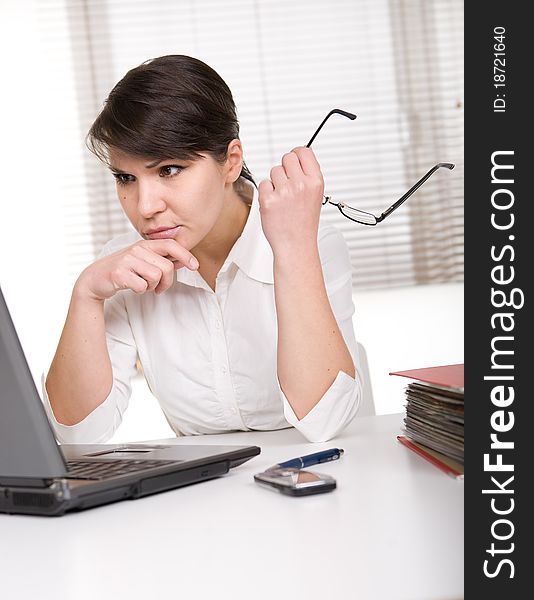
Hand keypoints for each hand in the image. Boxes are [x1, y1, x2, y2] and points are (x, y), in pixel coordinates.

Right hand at [74, 239, 198, 300]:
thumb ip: (162, 260)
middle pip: (167, 267)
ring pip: (156, 276)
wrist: (95, 279)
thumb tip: (185, 261)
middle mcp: (136, 249)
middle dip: (167, 282)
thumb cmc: (123, 270)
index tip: (195, 266)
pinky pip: (142, 286)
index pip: (170, 244)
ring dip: (153, 286)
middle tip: (159, 288)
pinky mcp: (119, 273)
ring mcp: (127, 260)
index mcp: (144, 245)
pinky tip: (133, 287)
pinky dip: (141, 290)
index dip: (185, 255)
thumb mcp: (143, 261)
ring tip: (144, 285)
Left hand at [258, 147, 323, 254]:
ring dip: (276, 182)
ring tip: (283, 199)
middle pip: (287, 157)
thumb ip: (308, 176)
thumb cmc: (304, 223)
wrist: (296, 245)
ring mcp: (284, 192)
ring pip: (274, 170)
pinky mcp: (268, 199)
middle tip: (287, 184)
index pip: (304, 151)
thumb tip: (297, 156)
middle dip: (285, 168)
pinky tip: (275, 205)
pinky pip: (263, 183)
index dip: (297, 154)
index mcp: (315, 182)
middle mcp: (301, 184)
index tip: (294, 161)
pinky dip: (266, 193)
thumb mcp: (315, 196)